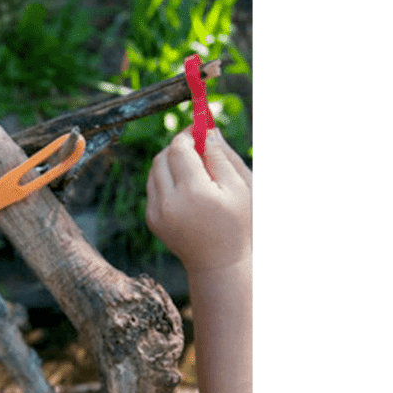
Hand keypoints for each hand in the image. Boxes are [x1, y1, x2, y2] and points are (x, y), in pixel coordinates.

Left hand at [145, 127, 251, 272]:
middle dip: (178, 147)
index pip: (178, 149)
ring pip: (154, 171)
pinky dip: (166, 181)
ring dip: (171, 163)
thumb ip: (222, 157)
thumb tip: (207, 131)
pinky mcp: (151, 220)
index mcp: (194, 192)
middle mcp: (169, 202)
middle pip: (162, 157)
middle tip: (198, 147)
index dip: (188, 134)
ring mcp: (156, 213)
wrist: (220, 264)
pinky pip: (153, 189)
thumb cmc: (239, 224)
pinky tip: (187, 190)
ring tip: (196, 172)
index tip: (199, 128)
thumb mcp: (240, 187)